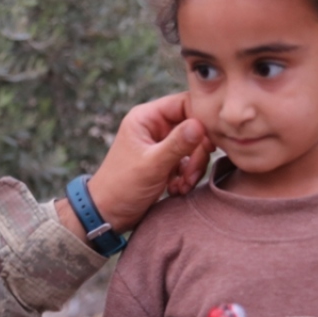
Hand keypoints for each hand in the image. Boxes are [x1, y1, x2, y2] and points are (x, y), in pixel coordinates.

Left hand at [89, 93, 211, 231]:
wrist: (108, 213)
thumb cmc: (122, 186)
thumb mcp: (152, 165)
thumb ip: (177, 144)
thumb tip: (200, 125)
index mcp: (146, 117)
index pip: (184, 103)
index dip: (201, 119)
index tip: (209, 143)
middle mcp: (154, 125)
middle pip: (193, 126)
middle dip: (197, 152)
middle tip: (191, 174)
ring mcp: (161, 143)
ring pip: (194, 146)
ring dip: (193, 168)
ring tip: (182, 186)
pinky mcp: (166, 159)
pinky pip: (188, 161)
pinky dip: (187, 176)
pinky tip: (176, 189)